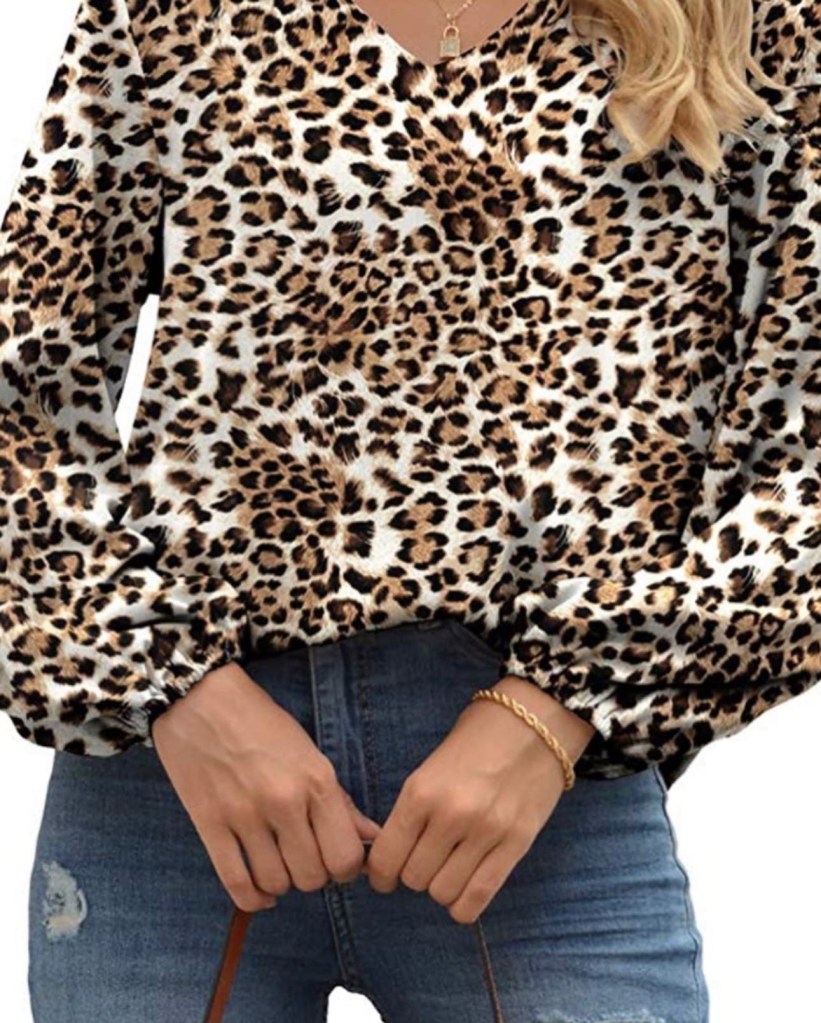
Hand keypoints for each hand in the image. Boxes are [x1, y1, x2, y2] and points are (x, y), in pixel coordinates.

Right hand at [151, 661, 381, 912]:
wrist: (201, 700)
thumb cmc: (262, 722)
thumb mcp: (310, 752)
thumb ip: (340, 800)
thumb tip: (371, 837)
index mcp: (316, 780)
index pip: (345, 855)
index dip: (346, 868)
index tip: (337, 860)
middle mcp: (284, 802)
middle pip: (312, 876)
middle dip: (314, 876)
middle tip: (307, 859)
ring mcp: (244, 816)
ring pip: (276, 883)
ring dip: (283, 882)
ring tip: (281, 864)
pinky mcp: (209, 824)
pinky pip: (235, 883)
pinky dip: (252, 898)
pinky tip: (261, 892)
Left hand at [362, 676, 595, 922]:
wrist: (534, 722)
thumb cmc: (477, 737)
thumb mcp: (431, 766)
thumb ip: (413, 809)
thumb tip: (391, 854)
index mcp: (421, 791)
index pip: (387, 857)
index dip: (380, 875)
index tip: (384, 876)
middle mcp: (450, 816)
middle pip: (414, 878)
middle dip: (412, 875)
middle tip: (422, 862)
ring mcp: (486, 832)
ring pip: (444, 892)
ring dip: (440, 887)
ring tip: (447, 869)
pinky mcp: (516, 845)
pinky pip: (480, 896)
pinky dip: (465, 905)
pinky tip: (463, 894)